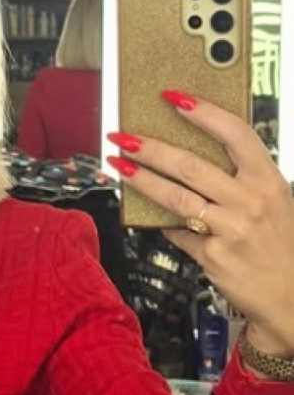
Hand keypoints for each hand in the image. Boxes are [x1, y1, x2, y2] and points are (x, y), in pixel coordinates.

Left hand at [106, 90, 293, 356]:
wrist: (293, 297)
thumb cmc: (280, 247)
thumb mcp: (274, 205)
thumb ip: (238, 184)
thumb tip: (188, 165)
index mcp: (269, 182)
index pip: (236, 134)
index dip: (203, 112)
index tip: (174, 98)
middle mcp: (251, 202)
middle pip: (191, 165)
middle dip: (150, 148)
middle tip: (123, 137)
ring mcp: (231, 230)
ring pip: (175, 196)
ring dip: (140, 179)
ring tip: (118, 165)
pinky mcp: (213, 255)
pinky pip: (178, 232)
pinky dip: (162, 223)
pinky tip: (148, 216)